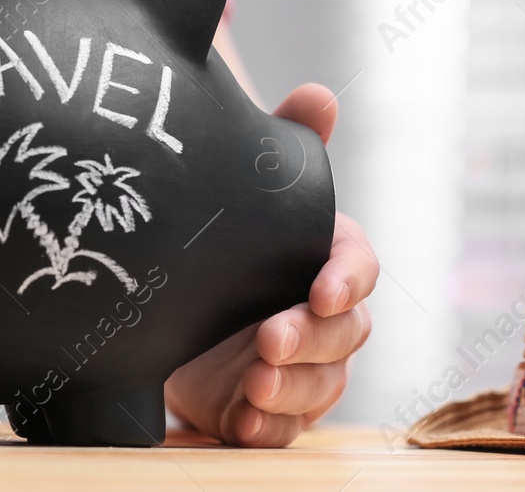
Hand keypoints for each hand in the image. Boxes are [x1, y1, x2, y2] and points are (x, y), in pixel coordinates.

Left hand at [163, 82, 377, 446]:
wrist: (166, 295)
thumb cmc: (223, 237)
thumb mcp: (244, 189)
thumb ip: (286, 143)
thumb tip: (321, 94)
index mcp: (324, 258)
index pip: (358, 267)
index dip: (347, 279)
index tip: (322, 289)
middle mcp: (320, 315)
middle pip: (344, 334)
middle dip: (311, 340)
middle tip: (269, 338)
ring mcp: (298, 365)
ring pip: (321, 385)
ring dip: (291, 389)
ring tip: (253, 384)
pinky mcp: (266, 407)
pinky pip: (284, 429)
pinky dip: (269, 430)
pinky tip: (245, 424)